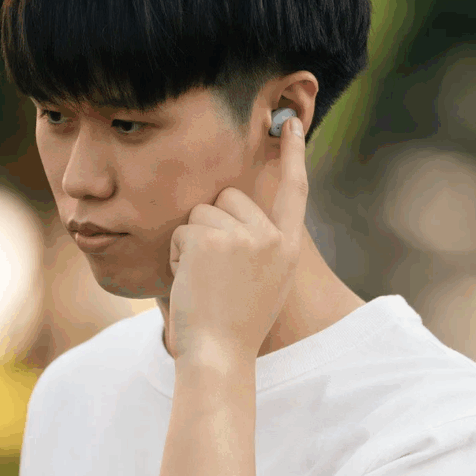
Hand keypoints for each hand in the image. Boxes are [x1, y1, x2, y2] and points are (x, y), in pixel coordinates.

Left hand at [165, 117, 307, 366]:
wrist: (219, 354)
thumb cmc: (235, 324)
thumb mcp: (266, 281)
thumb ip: (263, 243)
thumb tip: (237, 206)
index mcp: (289, 248)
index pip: (296, 190)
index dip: (293, 153)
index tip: (291, 122)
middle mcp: (274, 238)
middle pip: (230, 196)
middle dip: (212, 222)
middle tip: (213, 269)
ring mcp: (246, 237)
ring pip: (203, 211)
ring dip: (193, 240)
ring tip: (203, 279)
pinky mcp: (214, 240)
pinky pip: (184, 229)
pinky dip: (179, 253)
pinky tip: (192, 280)